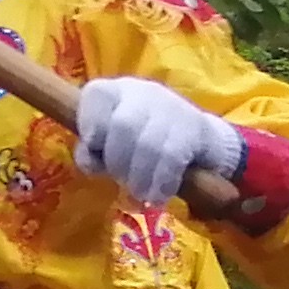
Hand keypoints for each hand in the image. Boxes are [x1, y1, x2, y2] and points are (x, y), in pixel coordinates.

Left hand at [70, 77, 239, 204]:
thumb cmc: (142, 148)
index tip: (95, 152)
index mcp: (117, 92)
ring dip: (139, 176)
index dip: (90, 126)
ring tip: (139, 193)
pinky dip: (161, 182)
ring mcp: (172, 107)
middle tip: (121, 181)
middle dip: (117, 161)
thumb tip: (90, 163)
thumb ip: (92, 154)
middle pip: (123, 125)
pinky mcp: (196, 128)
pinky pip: (172, 158)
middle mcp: (144, 92)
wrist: (199, 144)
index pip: (97, 94)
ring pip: (148, 143)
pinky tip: (158, 196)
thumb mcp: (112, 147)